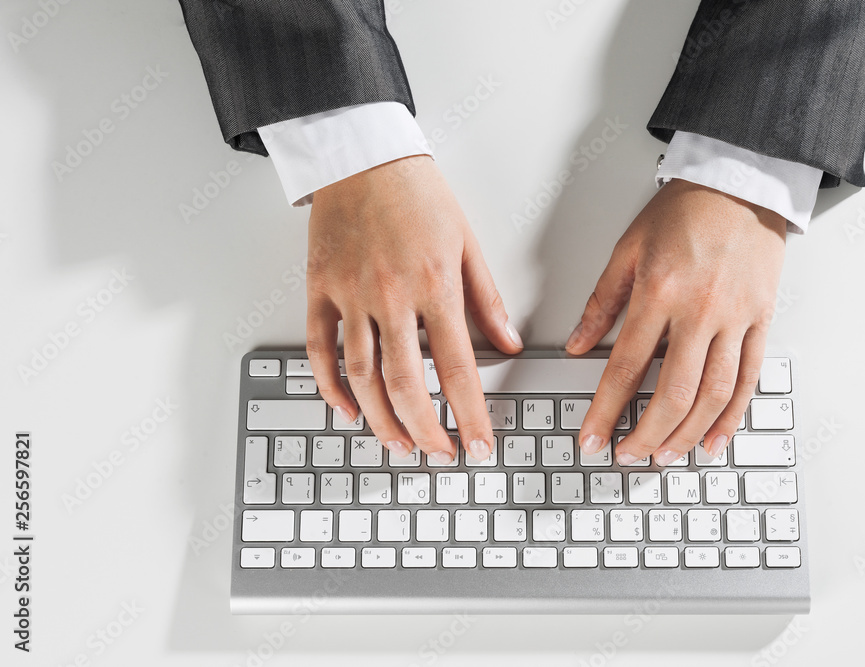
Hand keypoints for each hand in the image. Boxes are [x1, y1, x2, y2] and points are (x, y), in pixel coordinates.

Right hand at [306, 155, 522, 462]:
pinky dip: (331, 387)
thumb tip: (508, 345)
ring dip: (381, 420)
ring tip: (399, 445)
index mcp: (435, 286)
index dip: (470, 416)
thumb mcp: (467, 243)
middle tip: (439, 454)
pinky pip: (320, 350)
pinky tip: (347, 410)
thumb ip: (486, 300)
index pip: (458, 369)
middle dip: (426, 431)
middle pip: (407, 385)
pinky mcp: (319, 291)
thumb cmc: (418, 194)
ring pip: (362, 377)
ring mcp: (350, 296)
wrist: (363, 156)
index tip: (479, 445)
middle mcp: (391, 297)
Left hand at [566, 178, 785, 465]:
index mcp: (658, 293)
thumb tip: (577, 346)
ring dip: (688, 434)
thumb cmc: (683, 212)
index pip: (626, 368)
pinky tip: (716, 438)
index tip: (592, 438)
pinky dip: (733, 415)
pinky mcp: (761, 320)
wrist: (740, 183)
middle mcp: (699, 311)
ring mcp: (735, 319)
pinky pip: (749, 378)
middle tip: (629, 457)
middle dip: (647, 435)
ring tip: (666, 456)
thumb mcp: (627, 249)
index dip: (606, 410)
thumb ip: (601, 302)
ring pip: (714, 394)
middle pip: (673, 393)